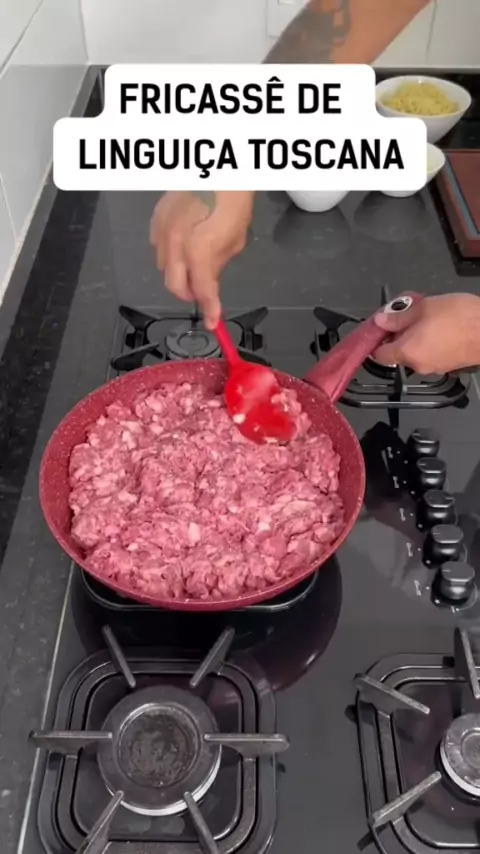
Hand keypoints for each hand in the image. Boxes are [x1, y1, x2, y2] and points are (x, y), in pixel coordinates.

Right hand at [150, 191, 253, 329]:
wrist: (216, 170)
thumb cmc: (231, 199)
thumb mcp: (234, 240)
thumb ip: (218, 266)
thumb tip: (210, 282)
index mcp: (200, 249)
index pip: (202, 291)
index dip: (210, 309)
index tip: (215, 322)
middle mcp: (176, 243)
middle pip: (175, 286)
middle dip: (191, 294)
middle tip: (205, 293)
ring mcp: (163, 230)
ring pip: (165, 268)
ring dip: (180, 273)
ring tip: (197, 262)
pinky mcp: (156, 219)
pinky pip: (158, 247)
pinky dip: (170, 254)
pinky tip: (184, 245)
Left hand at [373, 293, 479, 373]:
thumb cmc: (456, 317)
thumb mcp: (423, 308)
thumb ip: (399, 317)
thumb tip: (380, 321)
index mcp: (406, 352)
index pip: (379, 355)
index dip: (378, 341)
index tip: (382, 326)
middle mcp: (417, 365)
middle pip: (399, 352)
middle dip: (401, 334)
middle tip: (410, 313)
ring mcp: (435, 368)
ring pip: (417, 352)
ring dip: (418, 337)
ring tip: (429, 316)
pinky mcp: (450, 366)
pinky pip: (433, 353)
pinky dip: (432, 342)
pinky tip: (443, 327)